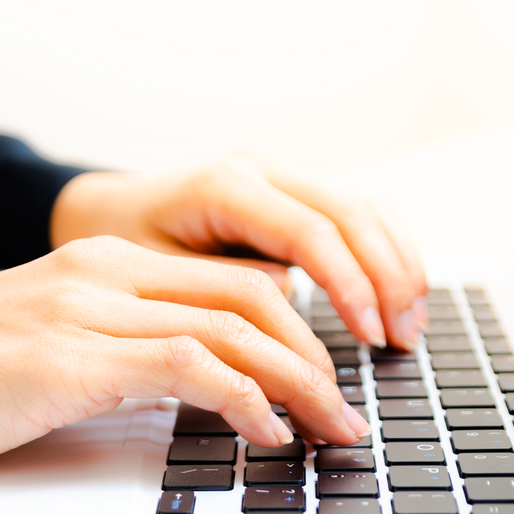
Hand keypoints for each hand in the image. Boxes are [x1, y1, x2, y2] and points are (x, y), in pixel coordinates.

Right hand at [0, 237, 370, 476]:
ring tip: (331, 431)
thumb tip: (183, 392)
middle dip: (318, 355)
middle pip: (252, 296)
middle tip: (348, 412)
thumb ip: (112, 352)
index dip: (294, 329)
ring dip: (300, 383)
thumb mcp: (44, 349)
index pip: (229, 281)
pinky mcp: (73, 359)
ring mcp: (90, 310)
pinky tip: (265, 434)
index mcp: (103, 267)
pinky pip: (191, 367)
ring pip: (235, 327)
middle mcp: (106, 274)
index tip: (323, 380)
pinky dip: (244, 398)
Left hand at [51, 155, 428, 348]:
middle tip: (402, 341)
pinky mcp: (291, 196)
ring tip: (410, 330)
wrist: (102, 214)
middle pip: (352, 215)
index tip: (372, 336)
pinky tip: (396, 302)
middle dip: (387, 280)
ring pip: (364, 211)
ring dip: (397, 268)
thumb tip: (293, 307)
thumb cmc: (120, 247)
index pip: (310, 233)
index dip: (351, 285)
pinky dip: (383, 258)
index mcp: (224, 187)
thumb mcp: (155, 276)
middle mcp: (260, 171)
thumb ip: (221, 289)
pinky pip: (354, 219)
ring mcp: (280, 178)